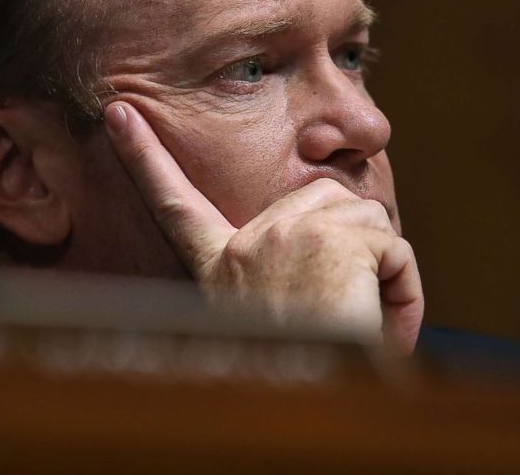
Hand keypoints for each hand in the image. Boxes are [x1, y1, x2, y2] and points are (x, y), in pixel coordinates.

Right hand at [104, 101, 423, 355]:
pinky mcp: (335, 239)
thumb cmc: (300, 375)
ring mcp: (288, 235)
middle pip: (323, 200)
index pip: (175, 202)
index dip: (143, 157)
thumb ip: (282, 264)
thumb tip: (324, 228)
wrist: (306, 405)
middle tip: (350, 298)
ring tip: (361, 317)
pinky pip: (394, 247)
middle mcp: (246, 244)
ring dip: (380, 267)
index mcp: (220, 265)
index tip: (117, 114)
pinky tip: (380, 319)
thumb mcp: (271, 317)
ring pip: (365, 219)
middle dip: (351, 240)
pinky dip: (403, 286)